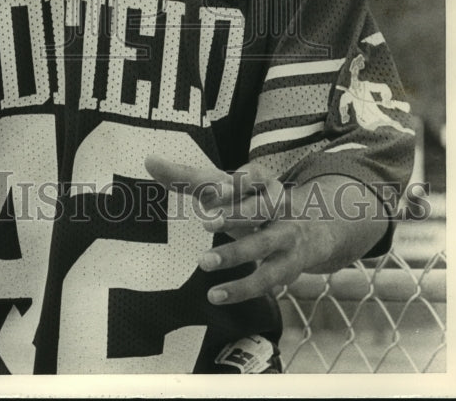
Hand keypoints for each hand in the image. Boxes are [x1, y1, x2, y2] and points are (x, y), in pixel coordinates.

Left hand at [145, 157, 382, 305]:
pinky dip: (240, 288)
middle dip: (236, 214)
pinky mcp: (286, 267)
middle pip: (262, 208)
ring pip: (264, 244)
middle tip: (205, 220)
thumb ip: (186, 177)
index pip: (252, 177)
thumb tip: (148, 160)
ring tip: (203, 262)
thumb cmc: (247, 203)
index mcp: (262, 181)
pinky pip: (265, 280)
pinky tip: (215, 295)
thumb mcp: (222, 187)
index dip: (235, 183)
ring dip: (236, 253)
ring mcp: (285, 237)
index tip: (210, 192)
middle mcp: (278, 206)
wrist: (307, 231)